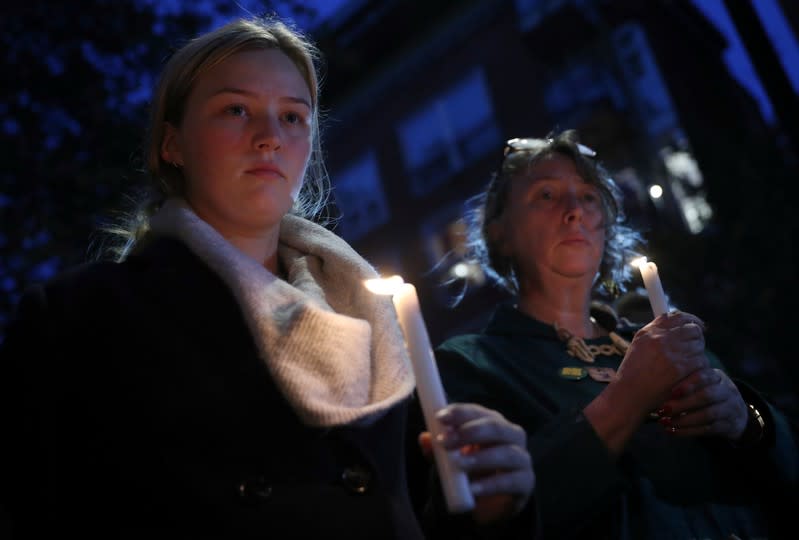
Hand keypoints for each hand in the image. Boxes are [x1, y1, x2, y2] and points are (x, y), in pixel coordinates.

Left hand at [418, 403, 533, 523]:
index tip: (439, 417)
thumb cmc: (470, 472)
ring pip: (507, 452)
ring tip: (460, 465)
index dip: (459, 412)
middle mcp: (510, 435)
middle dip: (470, 432)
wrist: (487, 504)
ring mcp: (521, 458)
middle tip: (445, 442)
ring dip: (481, 457)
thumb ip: (438, 450)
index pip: (477, 411)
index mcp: (491, 423)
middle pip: (495, 427)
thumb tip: (423, 438)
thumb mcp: (449, 460)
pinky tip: (474, 489)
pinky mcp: (526, 482)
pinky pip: (512, 481)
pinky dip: (492, 485)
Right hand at [615, 311, 708, 414]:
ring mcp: (672, 353)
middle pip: (693, 330)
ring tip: (687, 366)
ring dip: (696, 356)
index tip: (697, 325)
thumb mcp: (639, 345)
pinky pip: (701, 362)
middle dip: (696, 339)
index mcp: (650, 331)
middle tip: (693, 349)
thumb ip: (656, 331)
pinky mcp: (681, 368)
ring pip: (699, 347)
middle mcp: (660, 339)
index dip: (692, 320)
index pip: (678, 317)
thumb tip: (675, 320)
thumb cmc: (634, 372)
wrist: (630, 394)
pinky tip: (689, 375)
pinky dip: (698, 369)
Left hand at [656, 367, 748, 440]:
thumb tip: (654, 386)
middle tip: (662, 409)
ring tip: (664, 422)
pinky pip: (708, 429)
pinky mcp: (729, 426)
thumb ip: (684, 383)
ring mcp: (730, 408)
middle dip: (682, 404)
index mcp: (716, 376)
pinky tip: (672, 432)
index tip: (671, 392)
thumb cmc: (708, 394)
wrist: (736, 415)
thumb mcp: (701, 384)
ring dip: (683, 419)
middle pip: (706, 396)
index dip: (687, 384)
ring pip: (708, 414)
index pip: (703, 376)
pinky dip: (688, 431)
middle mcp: (726, 390)